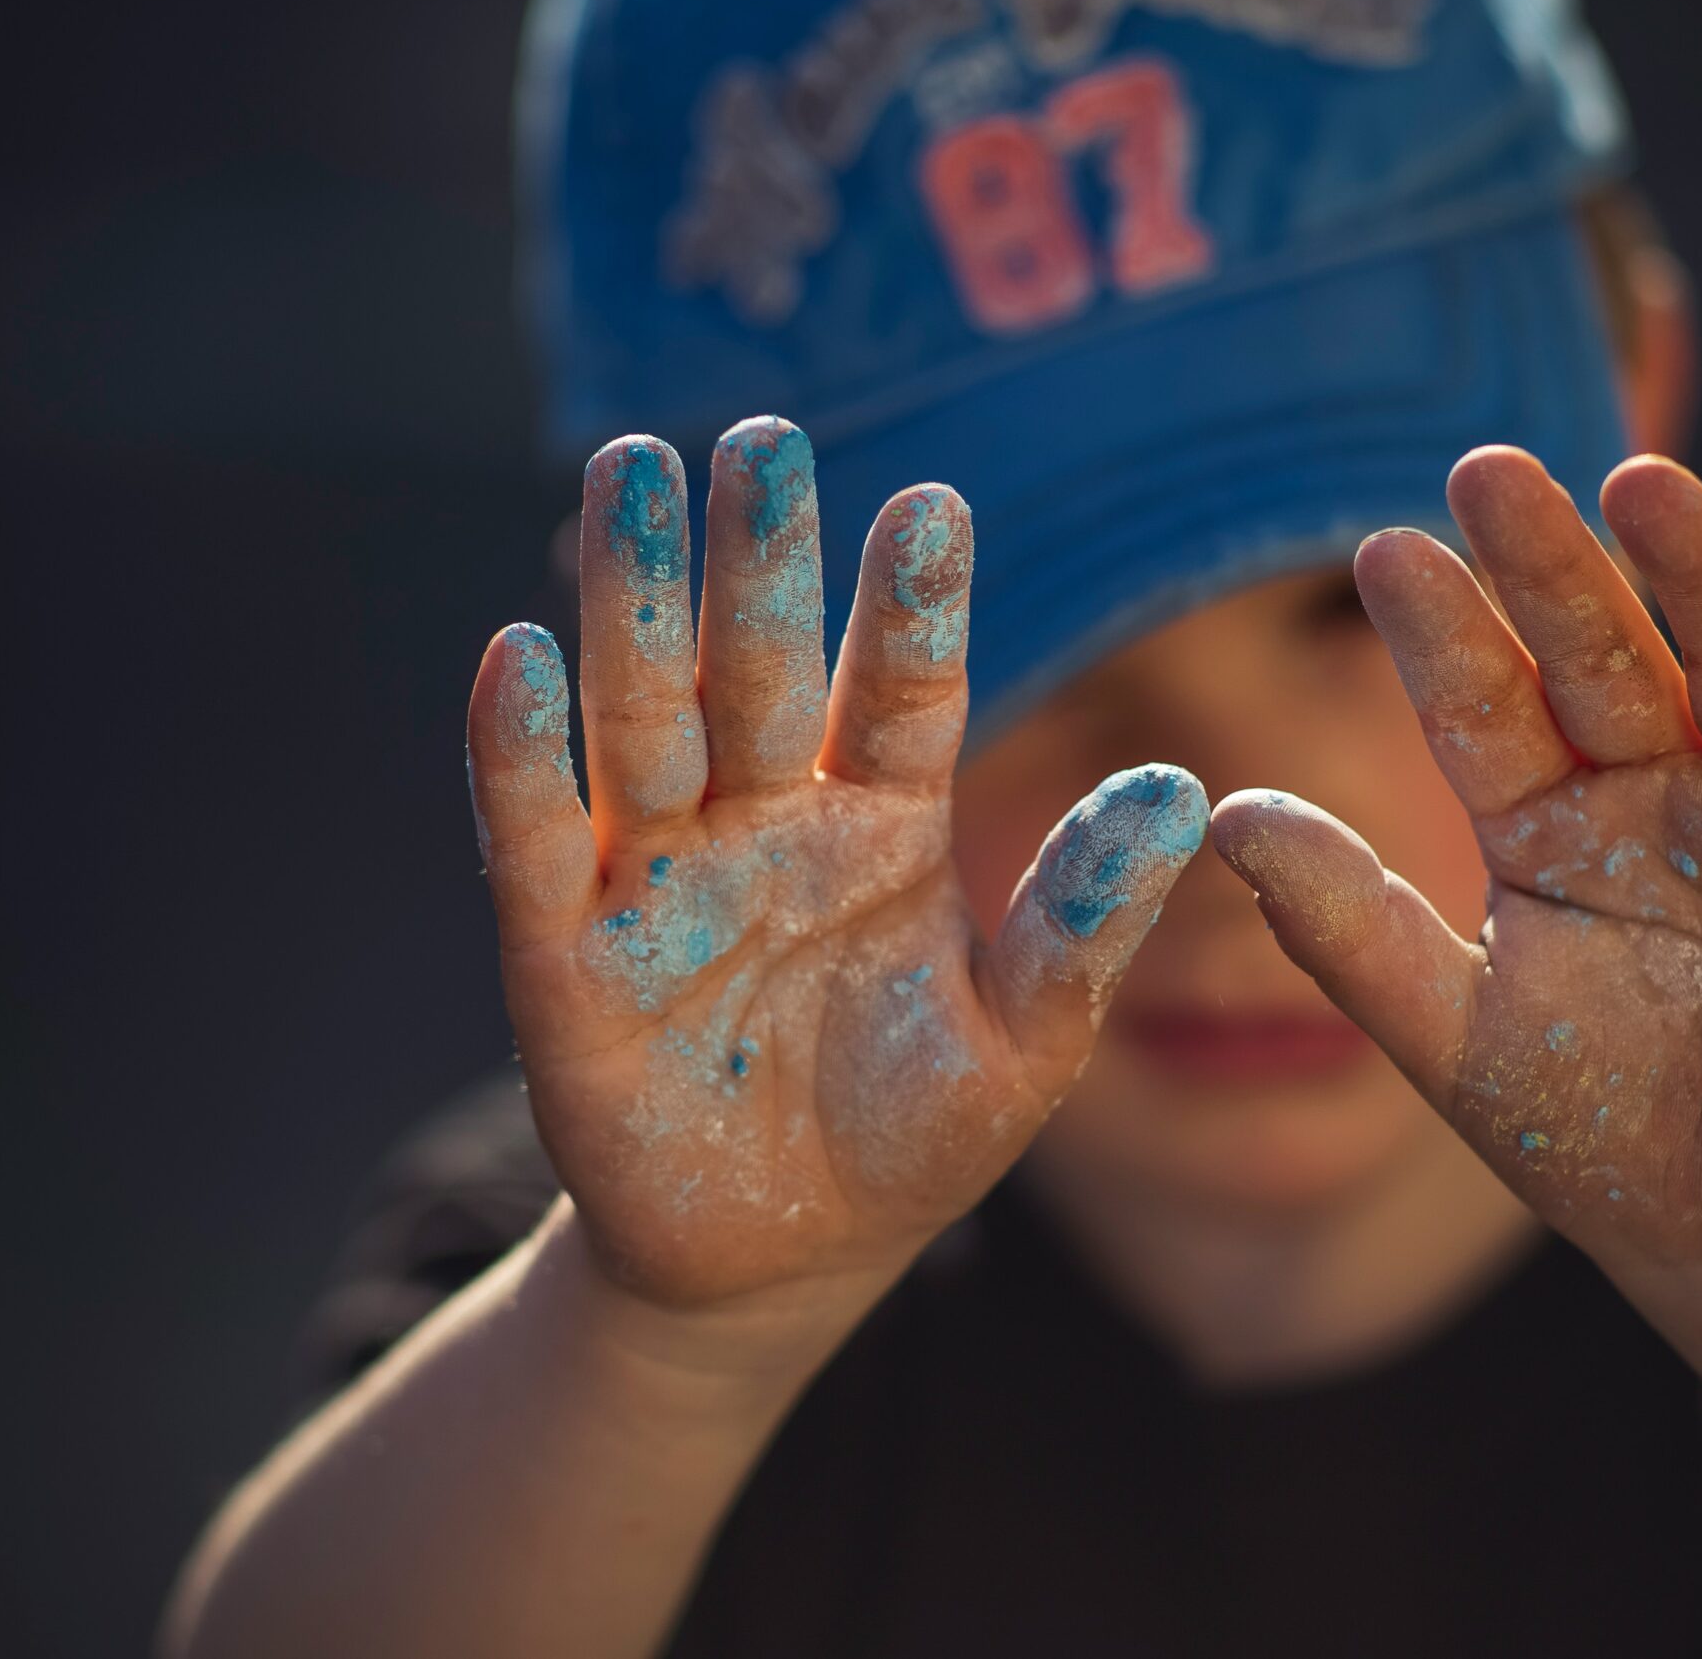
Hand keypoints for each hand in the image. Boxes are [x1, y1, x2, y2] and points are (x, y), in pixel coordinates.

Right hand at [467, 421, 1205, 1310]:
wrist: (778, 1262)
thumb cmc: (912, 1139)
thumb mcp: (1023, 1044)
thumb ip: (1082, 924)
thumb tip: (1184, 794)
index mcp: (883, 823)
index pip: (900, 689)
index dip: (912, 603)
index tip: (936, 505)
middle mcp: (766, 820)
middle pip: (757, 668)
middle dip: (756, 557)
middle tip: (757, 439)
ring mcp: (658, 878)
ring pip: (644, 718)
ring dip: (632, 601)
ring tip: (630, 474)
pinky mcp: (563, 956)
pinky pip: (534, 840)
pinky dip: (521, 755)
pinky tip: (517, 656)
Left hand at [1212, 449, 1701, 1288]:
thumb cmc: (1594, 1134)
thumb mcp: (1454, 1036)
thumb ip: (1347, 927)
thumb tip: (1223, 809)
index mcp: (1546, 827)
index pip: (1485, 709)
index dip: (1442, 636)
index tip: (1382, 554)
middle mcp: (1658, 795)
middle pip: (1602, 658)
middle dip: (1549, 570)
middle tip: (1486, 470)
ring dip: (1696, 572)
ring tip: (1637, 481)